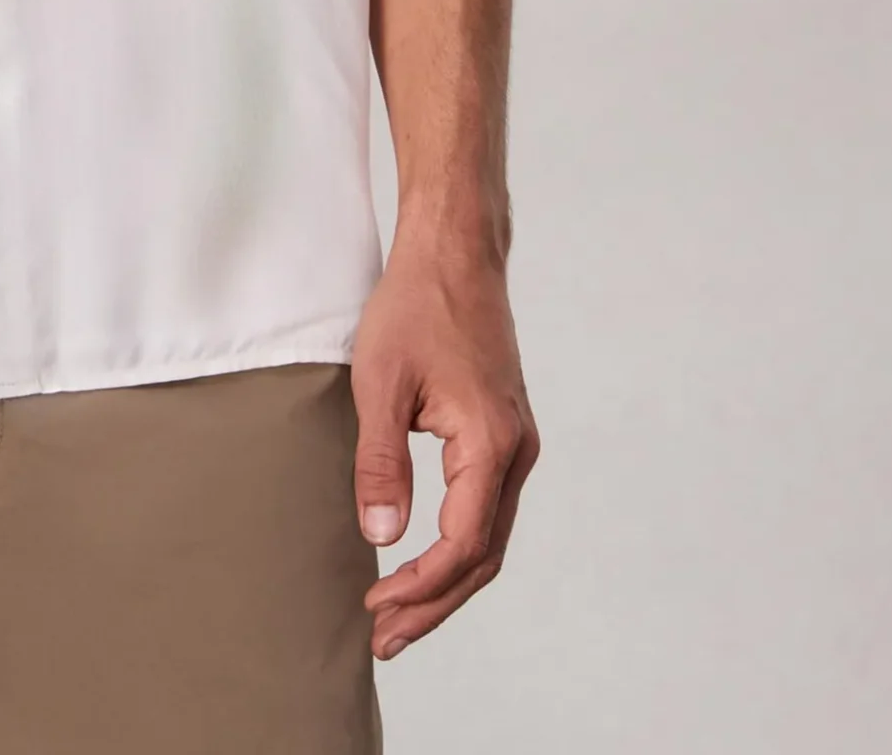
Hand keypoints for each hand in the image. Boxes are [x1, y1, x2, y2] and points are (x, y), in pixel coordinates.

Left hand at [350, 237, 539, 660]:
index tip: (376, 608)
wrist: (455, 251)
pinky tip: (422, 558)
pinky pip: (486, 508)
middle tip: (385, 639)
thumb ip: (380, 464)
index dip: (419, 586)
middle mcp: (516, 451)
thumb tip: (382, 539)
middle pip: (482, 556)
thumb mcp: (380, 383)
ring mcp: (515, 443)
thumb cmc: (417, 304)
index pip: (461, 545)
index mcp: (491, 444)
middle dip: (434, 603)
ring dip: (445, 580)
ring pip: (488, 537)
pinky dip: (457, 545)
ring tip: (398, 614)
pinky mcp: (503, 432)